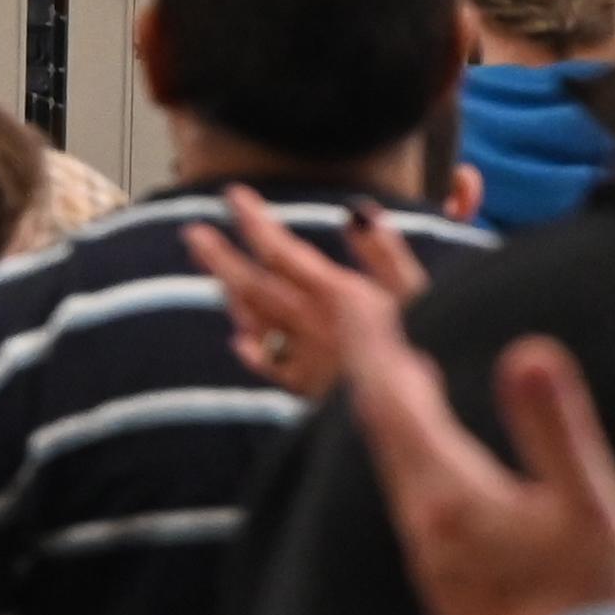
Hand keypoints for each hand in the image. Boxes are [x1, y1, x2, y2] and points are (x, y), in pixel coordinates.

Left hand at [197, 185, 427, 399]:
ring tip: (215, 273)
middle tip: (191, 233)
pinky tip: (240, 341)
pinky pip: (268, 364)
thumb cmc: (423, 351)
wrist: (410, 419)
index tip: (232, 196)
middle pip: (252, 286)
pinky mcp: (307, 391)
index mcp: (334, 296)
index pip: (280, 251)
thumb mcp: (418, 293)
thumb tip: (356, 211)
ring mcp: (302, 359)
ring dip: (232, 294)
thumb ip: (384, 252)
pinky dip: (251, 348)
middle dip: (219, 256)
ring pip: (254, 321)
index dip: (253, 221)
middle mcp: (309, 326)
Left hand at [328, 320, 614, 614]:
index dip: (378, 345)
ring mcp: (432, 563)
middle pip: (383, 435)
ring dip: (394, 420)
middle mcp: (423, 529)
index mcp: (448, 496)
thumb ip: (554, 426)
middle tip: (375, 321)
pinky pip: (416, 505)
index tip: (362, 298)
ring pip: (396, 472)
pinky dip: (416, 463)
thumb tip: (528, 350)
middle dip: (378, 375)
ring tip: (402, 379)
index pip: (393, 403)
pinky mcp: (448, 588)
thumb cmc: (595, 602)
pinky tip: (440, 469)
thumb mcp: (590, 503)